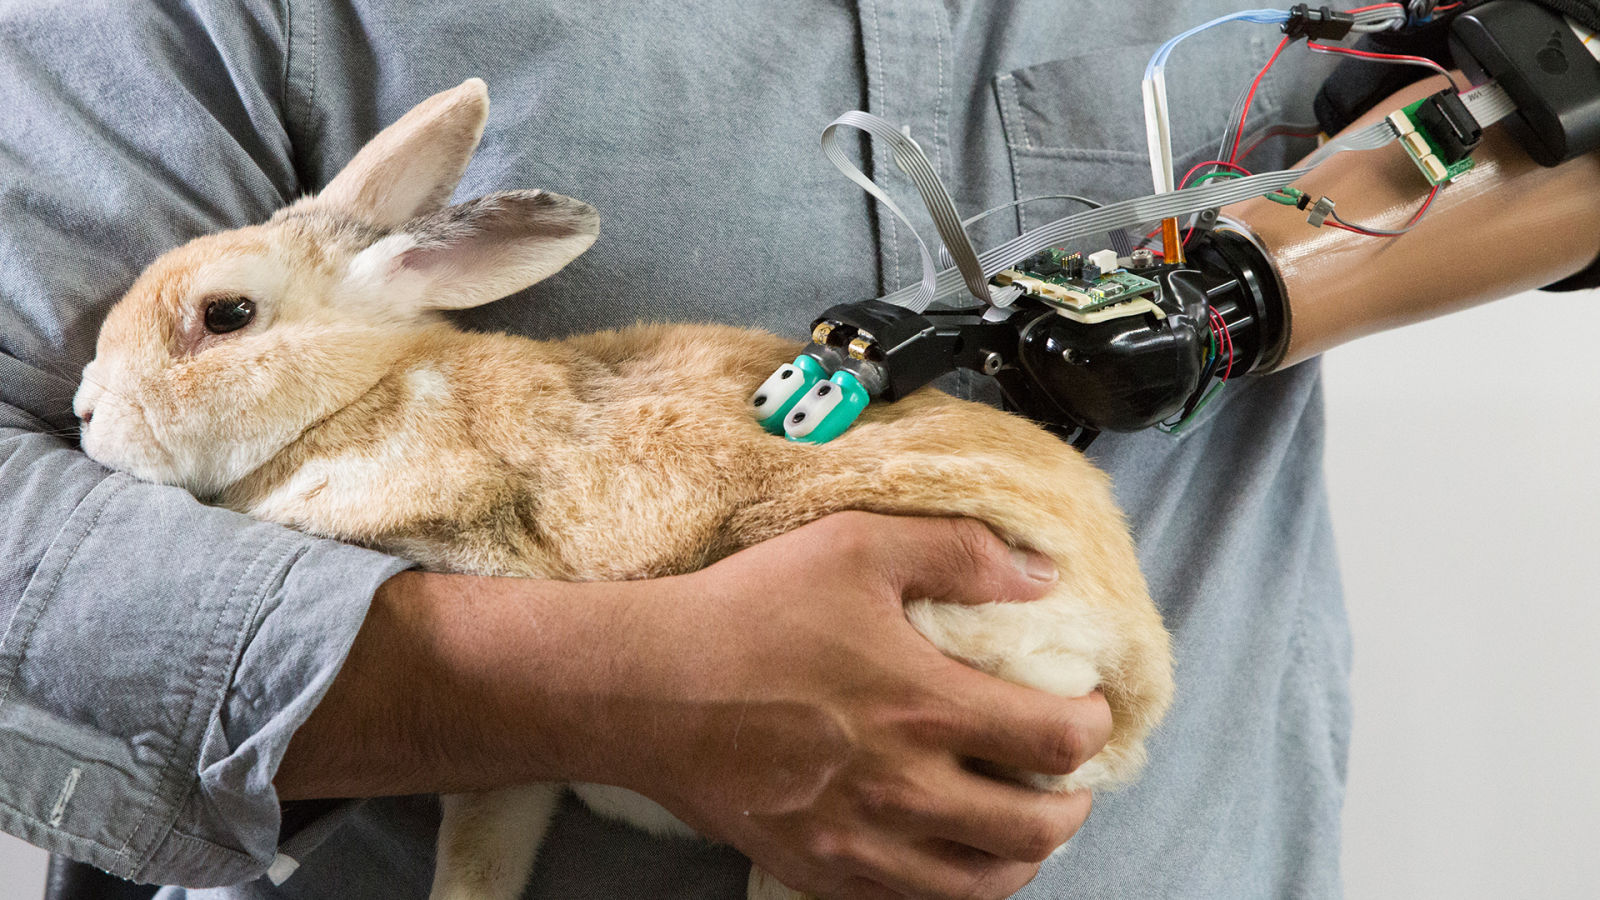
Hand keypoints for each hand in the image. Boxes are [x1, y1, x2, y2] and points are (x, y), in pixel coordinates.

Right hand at [603, 512, 1111, 899]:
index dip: (1095, 723)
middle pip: (1037, 830)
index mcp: (926, 707)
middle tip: (1067, 773)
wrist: (646, 689)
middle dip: (1074, 804)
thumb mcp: (855, 547)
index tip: (1087, 705)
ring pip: (984, 884)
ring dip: (1024, 855)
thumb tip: (1041, 573)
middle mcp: (906, 790)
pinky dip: (953, 881)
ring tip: (1023, 820)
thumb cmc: (749, 613)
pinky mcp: (820, 871)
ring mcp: (862, 843)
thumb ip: (959, 552)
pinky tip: (948, 846)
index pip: (1060, 740)